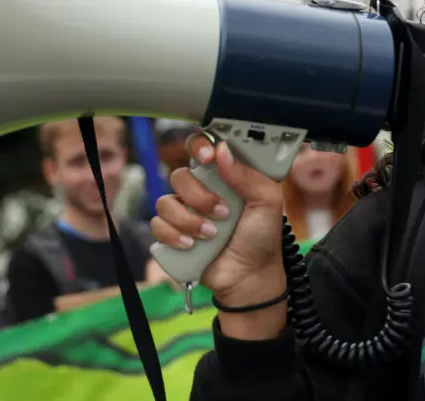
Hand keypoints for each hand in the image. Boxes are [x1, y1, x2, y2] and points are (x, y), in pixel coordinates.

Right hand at [149, 137, 286, 306]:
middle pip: (180, 176)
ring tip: (210, 235)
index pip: (201, 149)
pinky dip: (174, 235)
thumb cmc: (261, 238)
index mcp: (222, 177)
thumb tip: (222, 151)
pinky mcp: (173, 234)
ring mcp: (185, 212)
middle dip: (199, 196)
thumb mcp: (268, 202)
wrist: (250, 277)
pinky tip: (191, 245)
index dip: (198, 146)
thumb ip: (248, 175)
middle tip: (221, 213)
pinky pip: (157, 225)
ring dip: (188, 220)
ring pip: (165, 202)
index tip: (207, 157)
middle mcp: (200, 191)